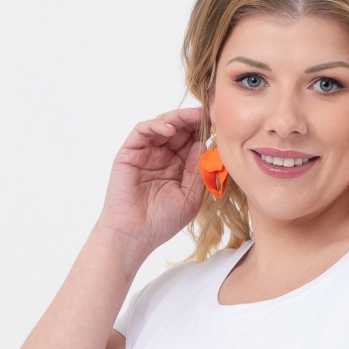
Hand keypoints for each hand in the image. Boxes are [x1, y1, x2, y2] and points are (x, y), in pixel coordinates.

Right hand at [98, 107, 205, 255]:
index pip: (192, 141)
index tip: (219, 124)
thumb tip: (206, 146)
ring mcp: (145, 153)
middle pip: (179, 129)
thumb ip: (198, 172)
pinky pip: (142, 131)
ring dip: (177, 118)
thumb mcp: (190, 197)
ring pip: (162, 125)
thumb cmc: (161, 222)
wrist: (134, 235)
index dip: (204, 132)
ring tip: (192, 118)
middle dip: (193, 120)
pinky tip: (170, 130)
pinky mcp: (129, 152)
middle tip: (207, 113)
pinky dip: (156, 126)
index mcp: (177, 167)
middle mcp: (162, 157)